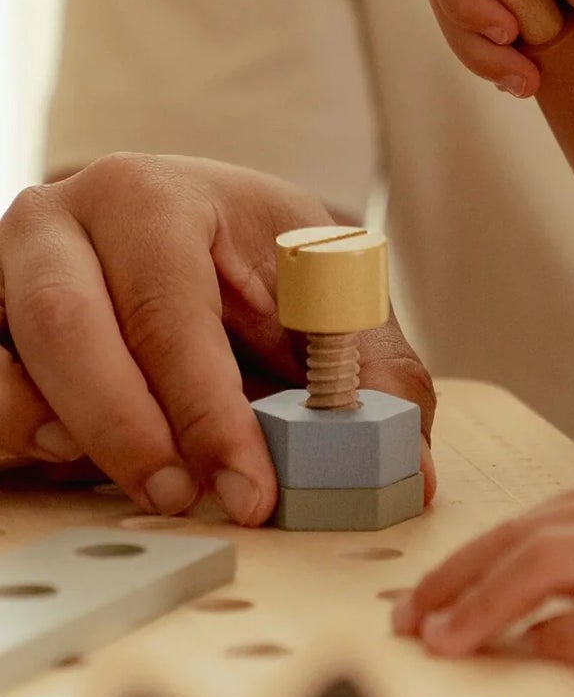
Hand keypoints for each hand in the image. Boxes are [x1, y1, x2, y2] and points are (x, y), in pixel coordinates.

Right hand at [0, 154, 436, 522]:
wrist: (195, 233)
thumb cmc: (263, 262)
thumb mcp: (328, 297)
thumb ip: (371, 374)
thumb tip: (410, 470)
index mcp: (152, 197)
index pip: (169, 307)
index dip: (207, 411)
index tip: (250, 490)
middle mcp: (59, 222)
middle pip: (65, 328)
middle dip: (128, 431)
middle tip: (187, 499)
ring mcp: (3, 273)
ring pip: (4, 364)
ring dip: (58, 435)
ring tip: (143, 480)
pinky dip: (19, 433)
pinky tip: (75, 456)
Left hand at [392, 460, 573, 665]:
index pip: (535, 519)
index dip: (471, 558)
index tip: (426, 595)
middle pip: (523, 537)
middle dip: (453, 581)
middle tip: (404, 624)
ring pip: (548, 567)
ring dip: (483, 606)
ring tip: (439, 645)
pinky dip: (559, 638)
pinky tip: (531, 660)